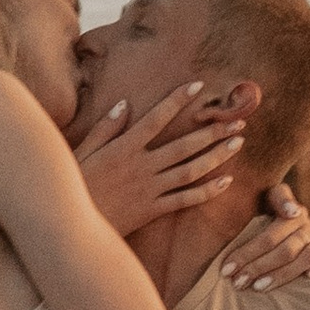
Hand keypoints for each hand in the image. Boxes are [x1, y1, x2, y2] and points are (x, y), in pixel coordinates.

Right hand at [75, 80, 249, 236]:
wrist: (71, 224)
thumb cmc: (74, 184)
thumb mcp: (83, 150)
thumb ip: (106, 128)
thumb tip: (125, 104)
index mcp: (125, 146)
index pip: (156, 118)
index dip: (177, 100)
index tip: (198, 86)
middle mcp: (142, 165)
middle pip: (184, 145)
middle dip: (212, 131)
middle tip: (238, 120)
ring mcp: (149, 188)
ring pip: (190, 170)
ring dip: (217, 156)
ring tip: (238, 143)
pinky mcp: (152, 210)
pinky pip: (185, 200)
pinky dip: (207, 191)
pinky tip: (226, 182)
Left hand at [221, 183, 309, 293]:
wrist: (282, 229)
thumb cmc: (261, 222)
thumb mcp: (257, 207)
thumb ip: (270, 204)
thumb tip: (292, 212)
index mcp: (288, 212)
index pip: (269, 236)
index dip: (247, 253)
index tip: (226, 269)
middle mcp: (306, 224)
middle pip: (285, 249)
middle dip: (258, 267)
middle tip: (238, 282)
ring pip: (308, 256)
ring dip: (284, 274)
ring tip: (259, 287)